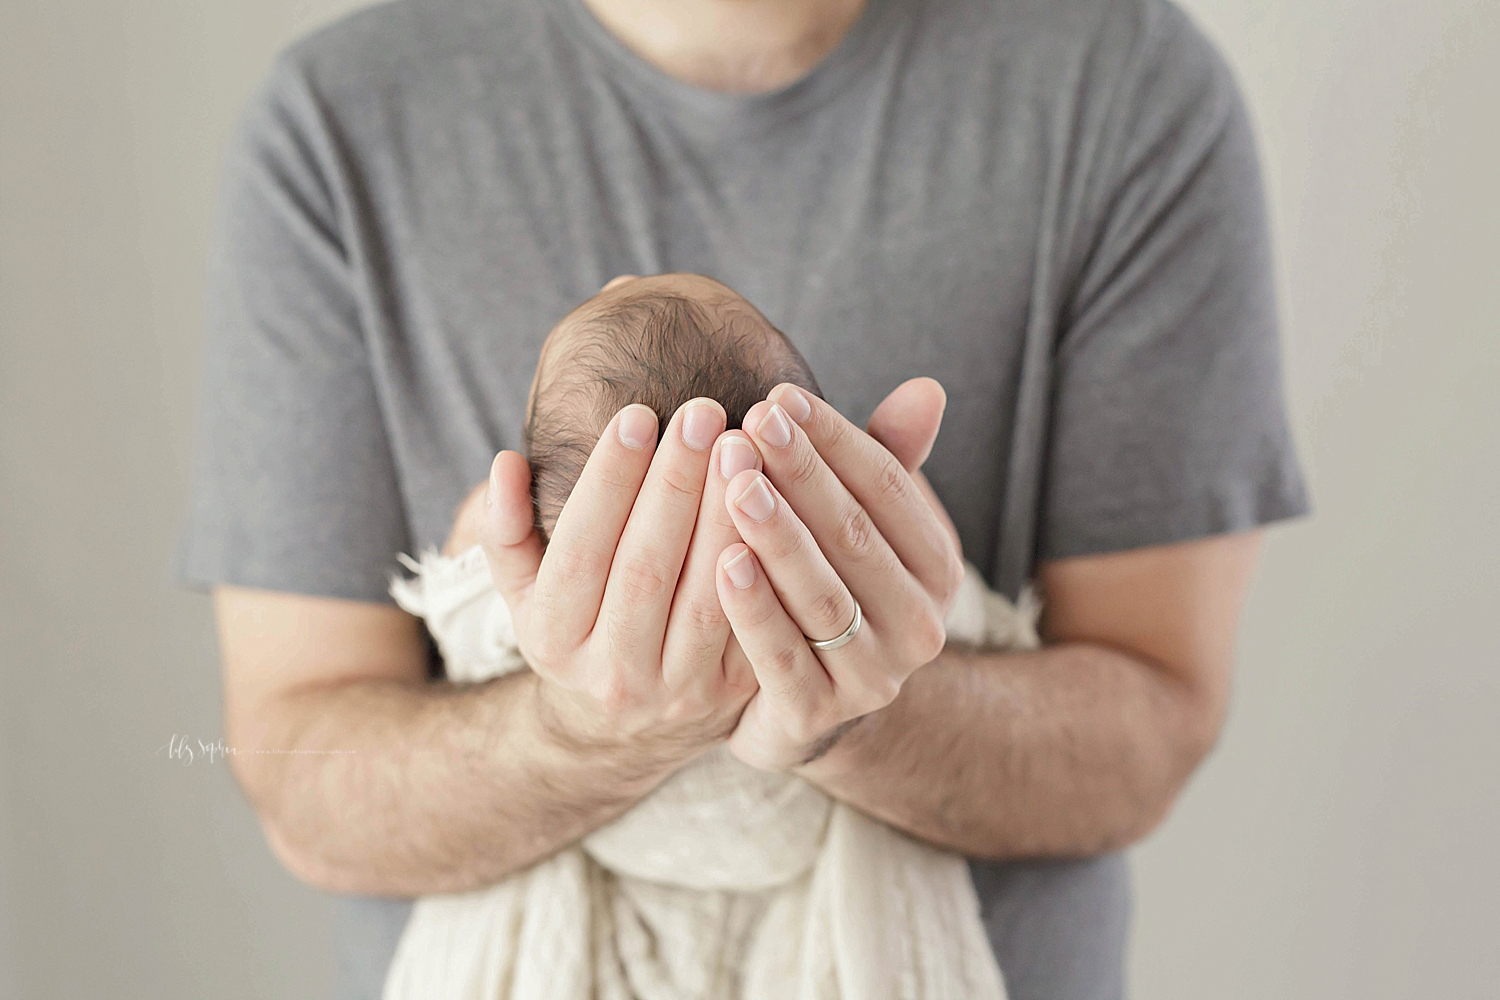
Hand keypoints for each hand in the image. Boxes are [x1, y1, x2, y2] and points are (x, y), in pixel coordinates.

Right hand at [479, 400, 759, 758]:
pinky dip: (768, 560)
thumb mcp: (526, 590)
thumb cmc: (578, 623)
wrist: (629, 725)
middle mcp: (614, 674)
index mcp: (553, 642)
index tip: (636, 413)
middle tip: (703, 412)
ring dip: (727, 516)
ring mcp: (679, 690)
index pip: (579, 551)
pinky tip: (779, 497)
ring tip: (744, 444)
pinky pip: (756, 619)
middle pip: (646, 569)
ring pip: (709, 595)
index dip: (607, 482)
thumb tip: (506, 464)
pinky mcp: (736, 692)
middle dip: (676, 484)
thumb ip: (507, 530)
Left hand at [715, 378, 965, 770]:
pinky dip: (755, 608)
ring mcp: (874, 676)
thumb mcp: (863, 527)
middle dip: (801, 476)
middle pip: (855, 537)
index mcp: (937, 567)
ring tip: (736, 482)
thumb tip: (927, 388)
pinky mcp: (817, 714)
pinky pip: (783, 656)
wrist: (807, 705)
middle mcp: (920, 625)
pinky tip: (723, 561)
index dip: (835, 440)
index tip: (778, 398)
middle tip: (750, 426)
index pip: (889, 488)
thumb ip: (888, 461)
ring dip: (777, 534)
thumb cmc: (829, 586)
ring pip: (822, 594)